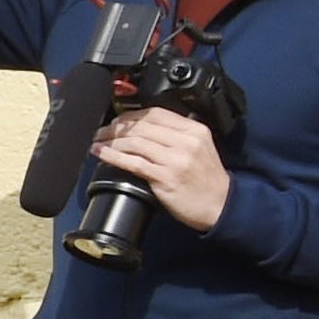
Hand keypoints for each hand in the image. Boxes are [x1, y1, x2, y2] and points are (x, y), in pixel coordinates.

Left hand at [92, 107, 231, 231]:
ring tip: (97, 142)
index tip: (115, 120)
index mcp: (194, 130)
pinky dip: (112, 156)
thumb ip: (177, 134)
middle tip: (100, 132)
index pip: (155, 113)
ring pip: (134, 142)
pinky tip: (101, 153)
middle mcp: (186, 142)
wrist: (221, 205)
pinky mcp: (165, 177)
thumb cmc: (207, 179)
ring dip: (110, 141)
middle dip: (115, 128)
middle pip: (141, 126)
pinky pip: (133, 162)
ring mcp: (176, 159)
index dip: (130, 115)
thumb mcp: (200, 147)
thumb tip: (143, 126)